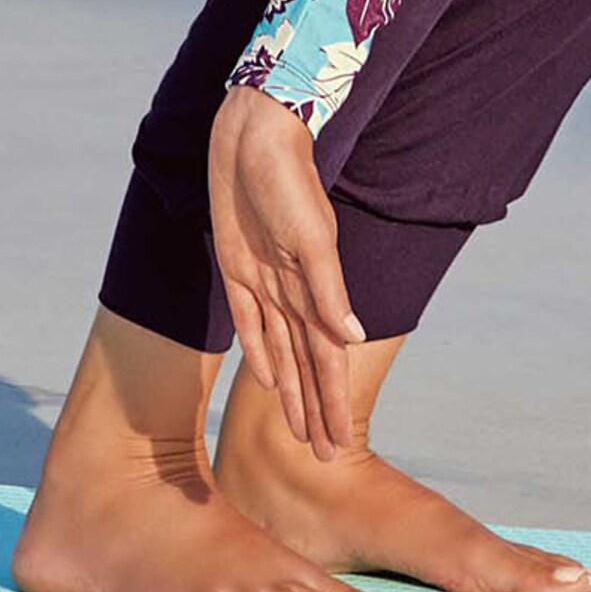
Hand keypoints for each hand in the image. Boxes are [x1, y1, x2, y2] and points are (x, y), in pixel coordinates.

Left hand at [208, 83, 364, 457]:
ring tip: (299, 429)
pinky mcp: (237, 266)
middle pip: (306, 365)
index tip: (340, 445)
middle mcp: (293, 290)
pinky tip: (265, 379)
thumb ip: (328, 289)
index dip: (333, 402)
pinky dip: (259, 352)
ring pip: (281, 350)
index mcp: (316, 286)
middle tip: (325, 456)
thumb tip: (353, 340)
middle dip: (316, 409)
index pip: (327, 360)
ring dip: (290, 389)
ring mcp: (265, 281)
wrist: (253, 134)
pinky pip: (250, 322)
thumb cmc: (287, 179)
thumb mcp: (311, 236)